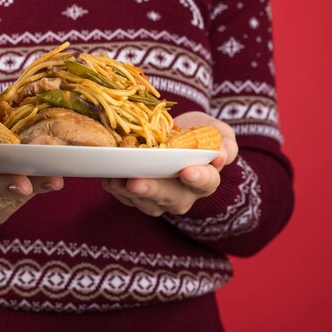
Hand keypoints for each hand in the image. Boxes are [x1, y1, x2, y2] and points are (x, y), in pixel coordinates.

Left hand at [102, 111, 237, 216]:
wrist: (174, 136)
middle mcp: (182, 195)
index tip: (187, 171)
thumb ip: (224, 141)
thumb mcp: (216, 131)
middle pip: (169, 198)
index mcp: (205, 180)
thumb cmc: (198, 134)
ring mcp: (158, 199)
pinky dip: (114, 186)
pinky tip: (107, 175)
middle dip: (152, 190)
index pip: (205, 182)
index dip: (197, 178)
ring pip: (143, 201)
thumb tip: (222, 154)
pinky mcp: (136, 197)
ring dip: (127, 190)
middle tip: (137, 182)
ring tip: (116, 177)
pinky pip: (124, 196)